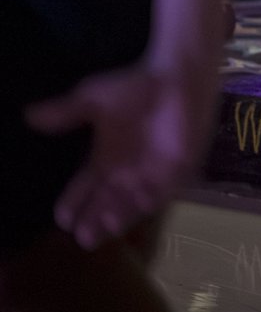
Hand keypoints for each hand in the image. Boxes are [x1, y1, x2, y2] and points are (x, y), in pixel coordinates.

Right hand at [25, 54, 218, 246]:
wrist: (177, 75)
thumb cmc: (135, 86)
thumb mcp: (94, 99)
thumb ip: (66, 112)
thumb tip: (29, 116)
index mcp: (103, 161)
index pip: (82, 190)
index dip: (71, 204)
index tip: (61, 219)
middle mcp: (125, 173)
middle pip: (105, 204)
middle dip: (93, 220)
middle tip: (82, 235)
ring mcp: (152, 172)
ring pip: (133, 203)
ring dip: (122, 215)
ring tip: (107, 225)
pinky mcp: (179, 168)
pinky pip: (166, 190)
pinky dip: (155, 198)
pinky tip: (144, 204)